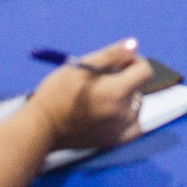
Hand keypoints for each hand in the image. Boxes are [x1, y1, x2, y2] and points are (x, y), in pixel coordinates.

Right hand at [27, 38, 154, 150]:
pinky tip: (115, 113)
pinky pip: (135, 127)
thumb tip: (134, 45)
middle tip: (103, 80)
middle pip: (139, 88)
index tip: (119, 63)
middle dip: (127, 80)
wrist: (42, 127)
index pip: (145, 71)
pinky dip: (130, 118)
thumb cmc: (57, 93)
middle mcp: (123, 112)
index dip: (134, 62)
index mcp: (117, 92)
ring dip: (127, 98)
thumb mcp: (81, 67)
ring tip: (103, 97)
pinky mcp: (113, 141)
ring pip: (137, 106)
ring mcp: (120, 129)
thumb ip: (112, 55)